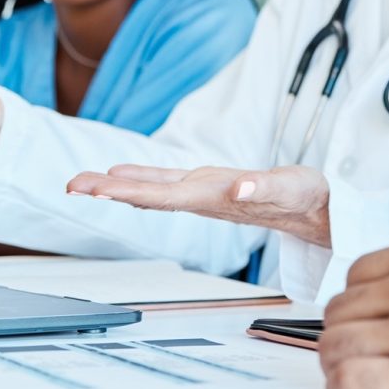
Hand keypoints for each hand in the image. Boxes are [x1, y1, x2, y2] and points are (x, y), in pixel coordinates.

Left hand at [66, 164, 331, 246]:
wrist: (315, 211)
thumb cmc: (305, 197)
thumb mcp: (288, 188)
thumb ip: (265, 186)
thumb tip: (241, 186)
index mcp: (215, 197)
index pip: (164, 195)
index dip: (130, 190)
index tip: (99, 189)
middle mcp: (203, 197)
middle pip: (150, 194)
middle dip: (111, 190)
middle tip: (73, 186)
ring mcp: (205, 194)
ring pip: (155, 189)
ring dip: (120, 186)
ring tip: (87, 183)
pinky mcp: (211, 187)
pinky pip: (169, 183)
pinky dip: (144, 179)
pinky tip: (125, 177)